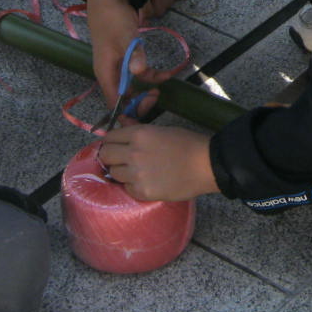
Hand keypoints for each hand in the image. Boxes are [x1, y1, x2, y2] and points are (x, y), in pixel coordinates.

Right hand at [86, 0, 177, 106]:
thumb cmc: (113, 19)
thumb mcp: (125, 37)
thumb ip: (134, 56)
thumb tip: (140, 72)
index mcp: (105, 74)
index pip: (114, 104)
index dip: (130, 111)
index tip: (149, 104)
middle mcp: (110, 74)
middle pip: (124, 98)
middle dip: (141, 100)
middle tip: (157, 94)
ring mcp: (117, 67)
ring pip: (132, 87)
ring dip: (147, 86)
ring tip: (164, 79)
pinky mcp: (125, 59)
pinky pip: (137, 74)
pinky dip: (150, 75)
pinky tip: (164, 72)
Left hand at [97, 122, 216, 201]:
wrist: (206, 165)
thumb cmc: (188, 143)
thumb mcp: (162, 129)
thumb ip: (137, 127)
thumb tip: (122, 120)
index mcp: (139, 134)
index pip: (109, 138)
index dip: (112, 142)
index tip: (116, 147)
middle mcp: (133, 153)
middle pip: (105, 156)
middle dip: (111, 157)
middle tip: (122, 160)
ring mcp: (136, 174)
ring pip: (113, 173)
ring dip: (122, 172)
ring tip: (137, 172)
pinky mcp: (143, 191)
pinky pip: (127, 188)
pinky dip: (134, 186)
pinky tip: (147, 182)